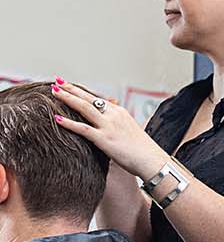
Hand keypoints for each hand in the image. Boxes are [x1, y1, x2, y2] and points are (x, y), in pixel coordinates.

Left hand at [49, 79, 169, 179]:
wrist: (152, 160)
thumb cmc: (142, 149)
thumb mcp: (130, 130)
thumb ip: (117, 123)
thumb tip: (109, 122)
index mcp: (120, 112)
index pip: (97, 98)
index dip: (82, 91)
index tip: (69, 85)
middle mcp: (114, 115)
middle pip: (89, 98)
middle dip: (72, 89)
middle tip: (57, 81)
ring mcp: (109, 126)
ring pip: (85, 108)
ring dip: (68, 98)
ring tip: (54, 92)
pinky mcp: (104, 139)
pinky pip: (83, 128)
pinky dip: (69, 123)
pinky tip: (57, 118)